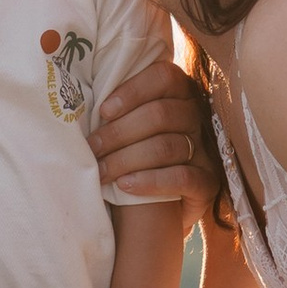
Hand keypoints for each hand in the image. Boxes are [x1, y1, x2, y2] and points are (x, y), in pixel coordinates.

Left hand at [91, 53, 211, 221]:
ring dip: (127, 158)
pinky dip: (151, 181)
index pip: (164, 77)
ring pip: (167, 146)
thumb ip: (118, 111)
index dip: (133, 90)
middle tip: (92, 148)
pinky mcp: (208, 183)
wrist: (159, 210)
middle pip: (161, 114)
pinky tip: (125, 186)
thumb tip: (79, 100)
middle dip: (119, 132)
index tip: (103, 111)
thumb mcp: (130, 129)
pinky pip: (182, 177)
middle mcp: (196, 118)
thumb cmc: (135, 159)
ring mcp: (205, 151)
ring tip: (101, 172)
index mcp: (179, 94)